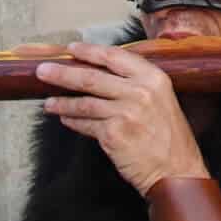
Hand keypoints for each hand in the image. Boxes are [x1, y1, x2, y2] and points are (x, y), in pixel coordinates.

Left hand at [39, 42, 208, 196]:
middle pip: (92, 77)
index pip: (115, 57)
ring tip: (48, 103)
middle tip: (43, 71)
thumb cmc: (170, 139)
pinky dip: (73, 121)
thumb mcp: (162, 101)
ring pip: (84, 102)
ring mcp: (125, 113)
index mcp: (154, 78)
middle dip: (63, 73)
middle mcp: (140, 92)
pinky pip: (86, 124)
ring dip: (62, 102)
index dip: (89, 51)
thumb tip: (102, 75)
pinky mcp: (113, 134)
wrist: (177, 172)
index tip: (72, 48)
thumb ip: (137, 85)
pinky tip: (65, 118)